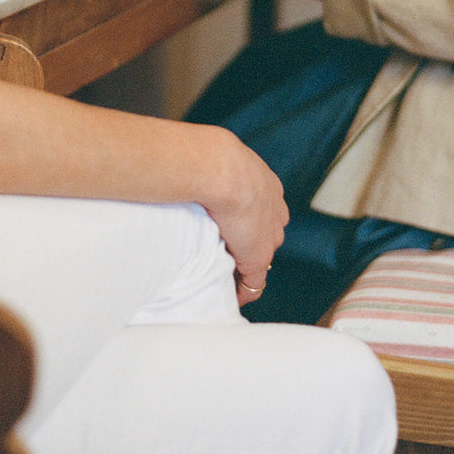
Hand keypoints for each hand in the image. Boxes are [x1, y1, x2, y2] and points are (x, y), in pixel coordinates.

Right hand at [188, 123, 287, 305]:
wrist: (218, 170)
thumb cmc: (207, 157)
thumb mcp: (214, 156)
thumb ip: (208, 164)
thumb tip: (180, 159)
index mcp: (265, 183)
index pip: (264, 208)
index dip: (249, 220)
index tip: (232, 227)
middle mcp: (273, 208)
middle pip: (268, 232)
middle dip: (252, 242)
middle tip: (228, 251)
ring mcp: (268, 235)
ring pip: (261, 256)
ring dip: (245, 265)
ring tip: (225, 274)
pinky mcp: (257, 258)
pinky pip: (254, 283)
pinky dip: (243, 293)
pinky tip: (230, 298)